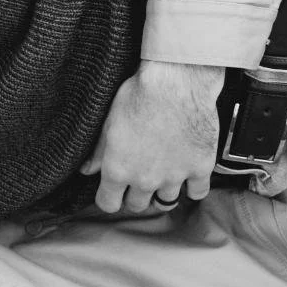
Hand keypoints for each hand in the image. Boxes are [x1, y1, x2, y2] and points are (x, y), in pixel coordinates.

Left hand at [80, 60, 224, 213]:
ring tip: (163, 172)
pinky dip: (193, 187)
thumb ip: (99, 152)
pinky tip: (187, 175)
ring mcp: (174, 176)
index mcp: (118, 170)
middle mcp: (145, 179)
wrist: (176, 82)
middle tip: (139, 176)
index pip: (108, 204)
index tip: (113, 190)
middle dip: (135, 194)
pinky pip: (197, 192)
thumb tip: (87, 170)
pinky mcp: (199, 168)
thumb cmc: (140, 95)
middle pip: (137, 205)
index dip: (109, 198)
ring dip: (163, 190)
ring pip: (166, 201)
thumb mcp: (109, 122)